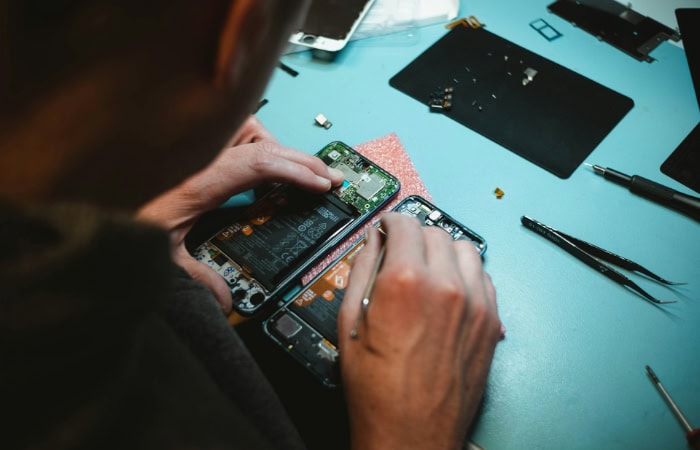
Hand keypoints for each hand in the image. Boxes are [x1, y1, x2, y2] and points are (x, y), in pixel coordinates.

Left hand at [137, 117, 342, 312]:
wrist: (92, 201)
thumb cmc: (121, 221)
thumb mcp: (161, 256)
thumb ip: (196, 277)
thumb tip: (225, 299)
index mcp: (198, 182)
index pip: (258, 164)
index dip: (296, 171)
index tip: (322, 184)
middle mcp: (200, 157)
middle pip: (261, 141)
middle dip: (300, 159)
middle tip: (328, 176)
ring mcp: (198, 148)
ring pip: (248, 128)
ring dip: (274, 146)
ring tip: (295, 170)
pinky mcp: (195, 148)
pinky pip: (234, 134)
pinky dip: (255, 145)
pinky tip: (263, 168)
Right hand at [337, 213, 501, 449]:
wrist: (411, 434)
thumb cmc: (378, 390)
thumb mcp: (351, 323)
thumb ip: (362, 270)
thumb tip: (372, 241)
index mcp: (406, 282)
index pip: (405, 224)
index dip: (391, 222)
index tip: (387, 227)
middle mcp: (446, 286)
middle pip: (435, 232)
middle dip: (415, 236)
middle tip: (401, 252)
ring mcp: (475, 304)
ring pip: (465, 249)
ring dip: (443, 250)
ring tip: (426, 270)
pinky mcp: (490, 322)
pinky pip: (484, 277)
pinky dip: (465, 273)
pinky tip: (448, 290)